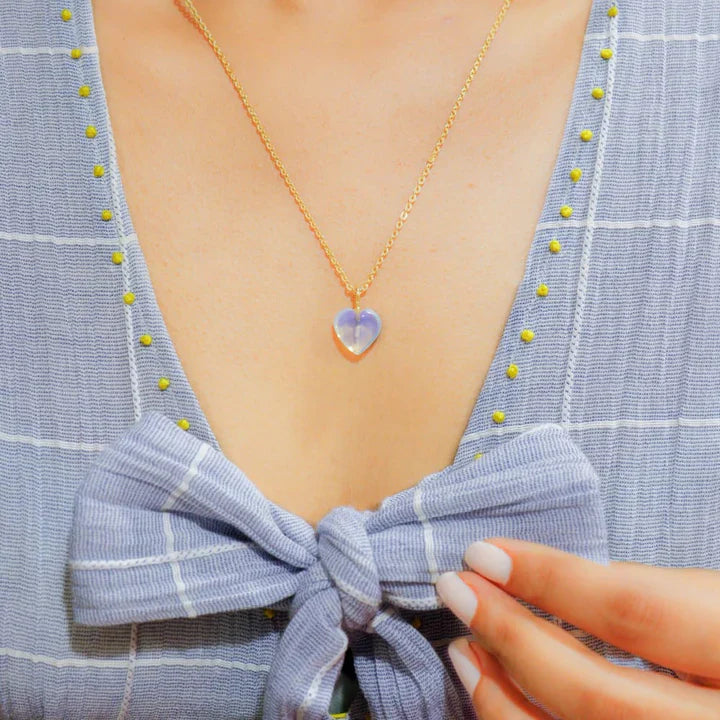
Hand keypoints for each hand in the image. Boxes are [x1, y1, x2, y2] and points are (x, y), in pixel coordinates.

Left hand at [435, 538, 719, 718]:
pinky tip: (497, 701)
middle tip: (457, 591)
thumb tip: (552, 586)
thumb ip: (658, 598)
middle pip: (597, 697)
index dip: (549, 578)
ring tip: (464, 650)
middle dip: (512, 637)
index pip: (633, 611)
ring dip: (502, 701)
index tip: (483, 552)